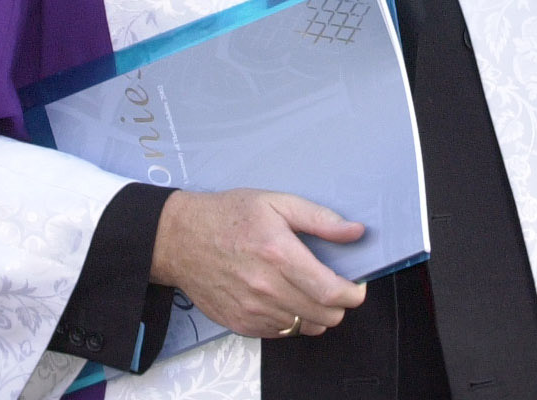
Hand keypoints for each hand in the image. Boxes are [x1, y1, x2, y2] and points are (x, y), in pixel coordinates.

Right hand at [149, 188, 366, 339]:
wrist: (180, 239)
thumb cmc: (227, 216)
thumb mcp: (276, 203)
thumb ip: (319, 219)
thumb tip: (355, 232)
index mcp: (279, 254)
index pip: (331, 292)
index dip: (353, 293)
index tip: (357, 286)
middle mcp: (266, 288)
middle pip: (324, 315)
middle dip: (339, 304)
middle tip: (333, 286)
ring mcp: (252, 310)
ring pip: (306, 327)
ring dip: (315, 313)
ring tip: (306, 290)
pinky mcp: (241, 324)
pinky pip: (282, 333)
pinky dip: (292, 320)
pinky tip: (283, 298)